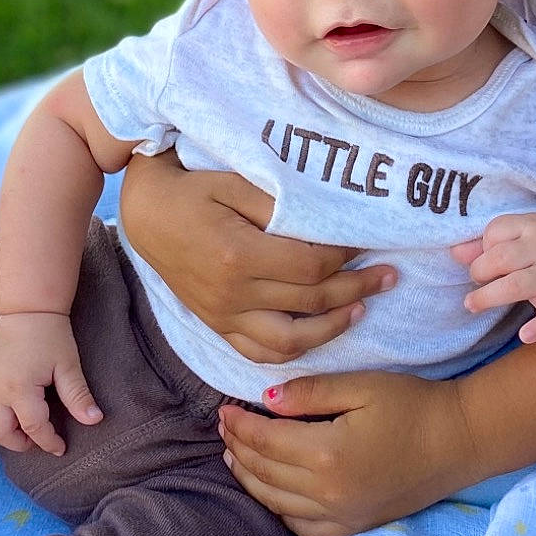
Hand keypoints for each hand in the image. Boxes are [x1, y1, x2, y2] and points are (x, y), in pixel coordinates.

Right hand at [0, 313, 102, 457]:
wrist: (28, 309)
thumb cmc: (51, 335)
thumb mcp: (68, 366)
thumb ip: (78, 396)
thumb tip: (95, 420)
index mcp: (20, 389)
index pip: (34, 428)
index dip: (49, 442)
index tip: (61, 448)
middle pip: (3, 432)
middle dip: (21, 443)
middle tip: (38, 440)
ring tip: (18, 434)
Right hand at [120, 150, 396, 363]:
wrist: (145, 214)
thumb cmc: (193, 188)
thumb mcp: (235, 183)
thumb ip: (281, 205)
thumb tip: (328, 223)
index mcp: (239, 255)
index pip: (312, 266)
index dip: (347, 256)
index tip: (368, 241)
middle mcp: (233, 294)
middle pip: (311, 302)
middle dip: (357, 288)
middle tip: (389, 275)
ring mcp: (224, 316)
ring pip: (291, 341)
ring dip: (333, 328)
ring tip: (362, 308)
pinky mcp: (217, 326)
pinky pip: (260, 353)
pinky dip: (295, 351)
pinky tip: (320, 334)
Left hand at [217, 371, 473, 535]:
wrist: (460, 441)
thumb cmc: (413, 405)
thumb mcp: (362, 386)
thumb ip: (311, 393)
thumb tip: (265, 401)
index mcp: (327, 455)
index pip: (265, 442)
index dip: (239, 426)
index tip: (224, 410)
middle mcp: (328, 493)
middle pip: (264, 473)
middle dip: (239, 449)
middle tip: (225, 428)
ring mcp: (341, 516)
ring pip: (276, 503)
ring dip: (250, 479)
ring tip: (235, 457)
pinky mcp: (354, 526)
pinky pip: (302, 526)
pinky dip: (278, 508)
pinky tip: (271, 491)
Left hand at [451, 211, 535, 344]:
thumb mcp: (515, 236)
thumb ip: (483, 244)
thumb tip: (455, 253)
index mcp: (531, 225)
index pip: (495, 231)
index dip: (483, 246)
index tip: (487, 255)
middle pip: (501, 258)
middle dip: (480, 271)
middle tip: (478, 280)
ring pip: (516, 285)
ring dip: (488, 296)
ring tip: (472, 304)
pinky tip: (525, 336)